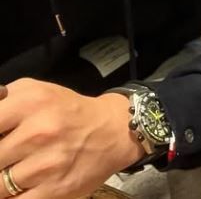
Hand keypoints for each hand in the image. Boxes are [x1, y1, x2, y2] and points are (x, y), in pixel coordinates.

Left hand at [0, 78, 144, 198]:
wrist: (112, 131)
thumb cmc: (67, 110)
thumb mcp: (36, 90)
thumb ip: (3, 100)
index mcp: (30, 102)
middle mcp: (38, 131)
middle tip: (8, 156)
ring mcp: (46, 164)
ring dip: (3, 181)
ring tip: (17, 169)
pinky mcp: (54, 190)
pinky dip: (15, 196)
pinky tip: (24, 185)